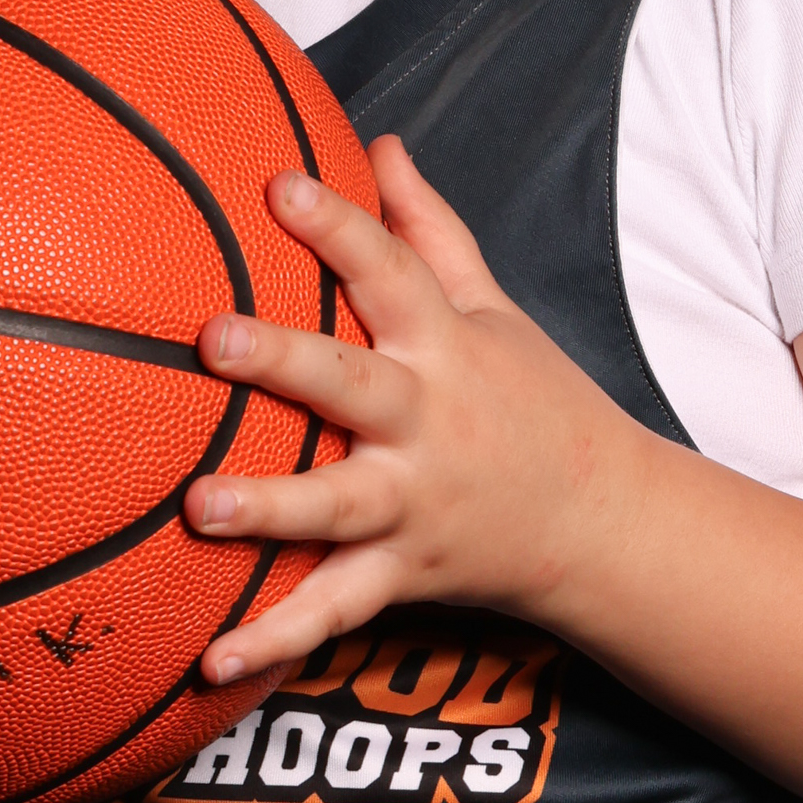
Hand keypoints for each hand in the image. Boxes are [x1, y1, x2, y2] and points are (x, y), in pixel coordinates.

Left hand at [183, 134, 645, 685]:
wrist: (604, 524)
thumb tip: (380, 142)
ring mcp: (413, 505)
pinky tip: (210, 660)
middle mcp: (427, 422)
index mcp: (444, 346)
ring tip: (197, 506)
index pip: (389, 271)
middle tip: (214, 339)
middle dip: (283, 362)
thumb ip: (429, 228)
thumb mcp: (491, 307)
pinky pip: (333, 610)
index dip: (337, 227)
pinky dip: (274, 640)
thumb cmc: (533, 401)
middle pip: (351, 385)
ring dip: (266, 508)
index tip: (279, 186)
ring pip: (334, 507)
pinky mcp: (402, 575)